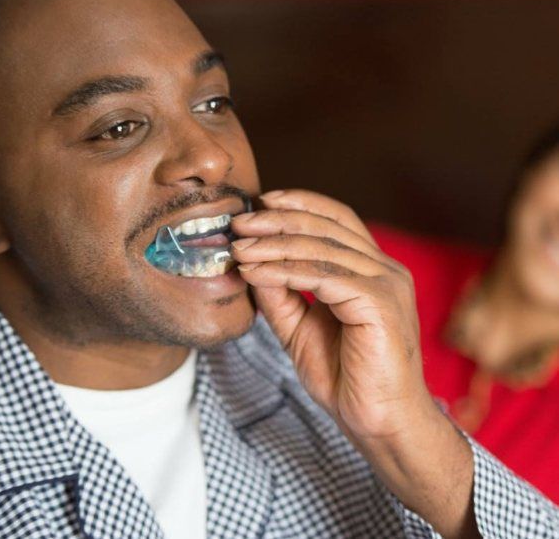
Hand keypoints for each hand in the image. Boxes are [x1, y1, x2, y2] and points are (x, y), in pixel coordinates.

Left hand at [232, 189, 479, 538]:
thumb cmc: (345, 375)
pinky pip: (324, 277)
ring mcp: (386, 284)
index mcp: (372, 269)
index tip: (261, 203)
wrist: (379, 422)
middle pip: (327, 226)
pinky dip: (284, 271)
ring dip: (273, 245)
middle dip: (278, 220)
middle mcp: (384, 269)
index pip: (337, 219)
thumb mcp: (300, 326)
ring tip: (239, 248)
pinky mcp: (380, 303)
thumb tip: (249, 261)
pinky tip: (255, 272)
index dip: (300, 204)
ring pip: (322, 248)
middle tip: (239, 222)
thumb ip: (280, 293)